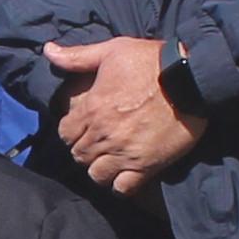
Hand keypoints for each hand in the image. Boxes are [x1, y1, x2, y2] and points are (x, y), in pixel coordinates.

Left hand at [46, 33, 200, 192]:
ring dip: (100, 169)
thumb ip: (78, 57)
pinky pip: (123, 188)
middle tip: (97, 144)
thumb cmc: (150, 61)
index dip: (71, 131)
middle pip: (79, 156)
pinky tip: (125, 174)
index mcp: (92, 109)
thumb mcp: (112, 51)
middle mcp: (104, 135)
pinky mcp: (147, 165)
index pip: (65, 133)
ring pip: (97, 175)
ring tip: (109, 160)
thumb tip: (48, 50)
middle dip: (84, 150)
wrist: (190, 78)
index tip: (81, 128)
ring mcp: (125, 152)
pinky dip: (121, 185)